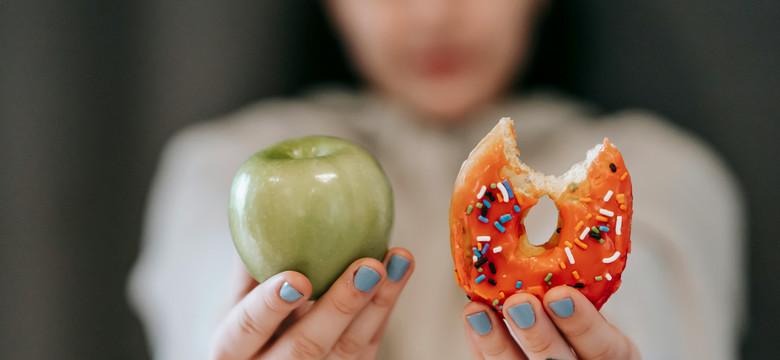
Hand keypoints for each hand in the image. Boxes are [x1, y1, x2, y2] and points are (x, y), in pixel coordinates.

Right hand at [211, 247, 413, 359]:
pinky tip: (398, 273)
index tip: (296, 278)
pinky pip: (366, 348)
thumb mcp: (236, 301)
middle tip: (369, 267)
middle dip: (340, 307)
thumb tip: (261, 203)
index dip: (269, 306)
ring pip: (347, 351)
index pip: (246, 330)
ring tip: (398, 261)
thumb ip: (248, 265)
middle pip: (305, 348)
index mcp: (231, 350)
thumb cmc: (248, 322)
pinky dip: (383, 309)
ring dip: (378, 304)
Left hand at [462, 286, 639, 359]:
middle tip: (519, 303)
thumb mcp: (596, 305)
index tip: (560, 294)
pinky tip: (474, 320)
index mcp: (612, 355)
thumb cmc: (584, 318)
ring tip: (478, 312)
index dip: (583, 325)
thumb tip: (564, 243)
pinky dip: (482, 345)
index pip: (605, 348)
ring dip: (497, 342)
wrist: (571, 343)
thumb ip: (583, 288)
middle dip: (538, 334)